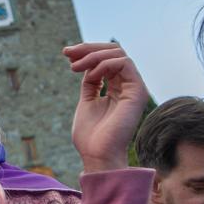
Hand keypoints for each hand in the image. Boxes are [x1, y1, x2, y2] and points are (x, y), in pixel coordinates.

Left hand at [63, 42, 148, 173]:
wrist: (97, 155)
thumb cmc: (91, 136)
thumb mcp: (86, 101)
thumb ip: (90, 82)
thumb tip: (85, 63)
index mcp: (117, 88)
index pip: (106, 59)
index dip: (86, 51)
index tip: (66, 54)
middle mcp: (128, 86)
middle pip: (113, 51)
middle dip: (88, 48)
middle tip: (67, 53)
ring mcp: (134, 88)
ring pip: (118, 53)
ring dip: (93, 55)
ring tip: (74, 67)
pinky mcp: (138, 92)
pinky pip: (124, 63)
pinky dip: (104, 63)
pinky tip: (90, 73)